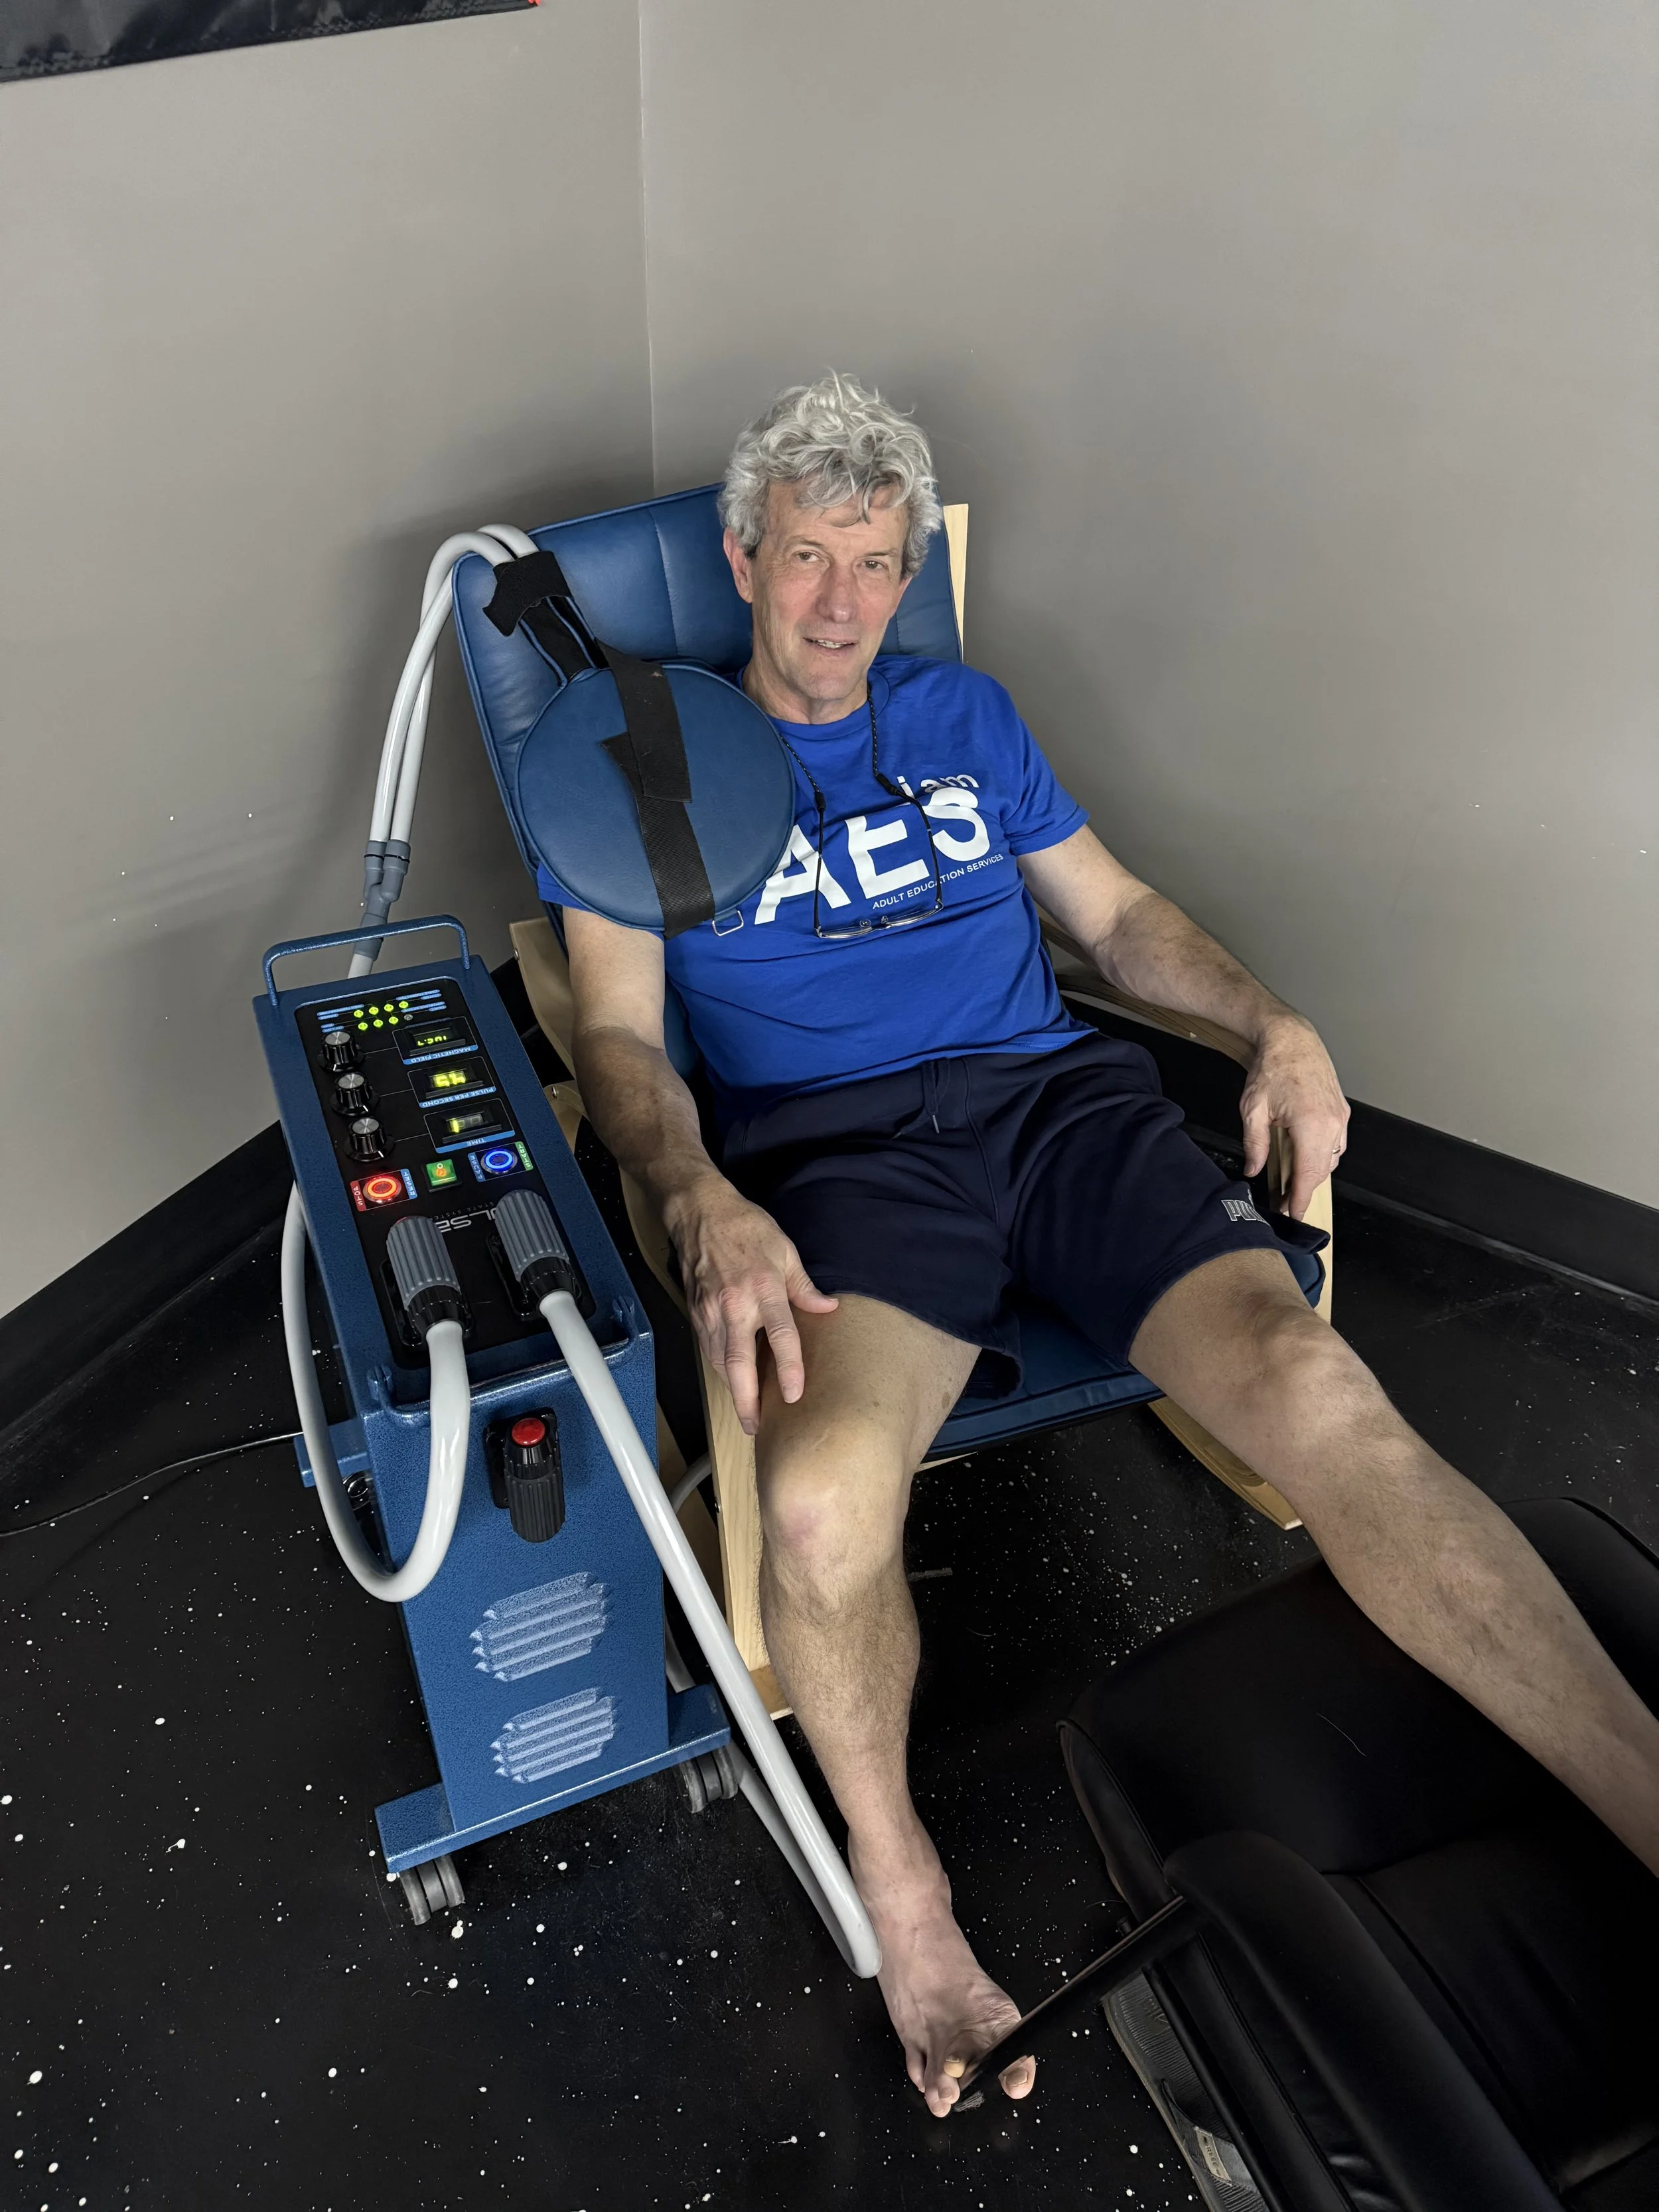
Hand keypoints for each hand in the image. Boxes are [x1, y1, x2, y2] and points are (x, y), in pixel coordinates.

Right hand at [664, 1174, 837, 1434]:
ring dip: (732, 1389)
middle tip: (754, 1426)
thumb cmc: (745, 1227)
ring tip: (746, 1412)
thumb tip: (827, 1309)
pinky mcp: (696, 1313)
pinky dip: (720, 1368)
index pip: (780, 1336)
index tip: (794, 1394)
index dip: (789, 1368)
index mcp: (763, 1289)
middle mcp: (734, 1306)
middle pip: (738, 1363)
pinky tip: (731, 1380)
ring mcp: (710, 1312)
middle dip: (746, 1400)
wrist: (699, 1212)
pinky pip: (709, 1349)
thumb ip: (804, 1286)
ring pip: (720, 1361)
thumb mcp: (785, 1250)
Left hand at [1240, 1013, 1349, 1221]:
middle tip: (1284, 1202)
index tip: (1292, 1215)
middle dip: (1304, 1190)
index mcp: (1311, 1125)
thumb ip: (1254, 1144)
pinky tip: (1305, 1155)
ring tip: (1291, 1181)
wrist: (1291, 1038)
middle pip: (1321, 1171)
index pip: (1308, 1175)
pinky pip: (1336, 1144)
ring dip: (1313, 1172)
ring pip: (1331, 1159)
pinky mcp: (1342, 1111)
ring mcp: (1341, 1117)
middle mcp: (1333, 1124)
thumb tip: (1253, 1169)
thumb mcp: (1253, 1109)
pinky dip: (1322, 1155)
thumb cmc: (1273, 1068)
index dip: (1300, 1200)